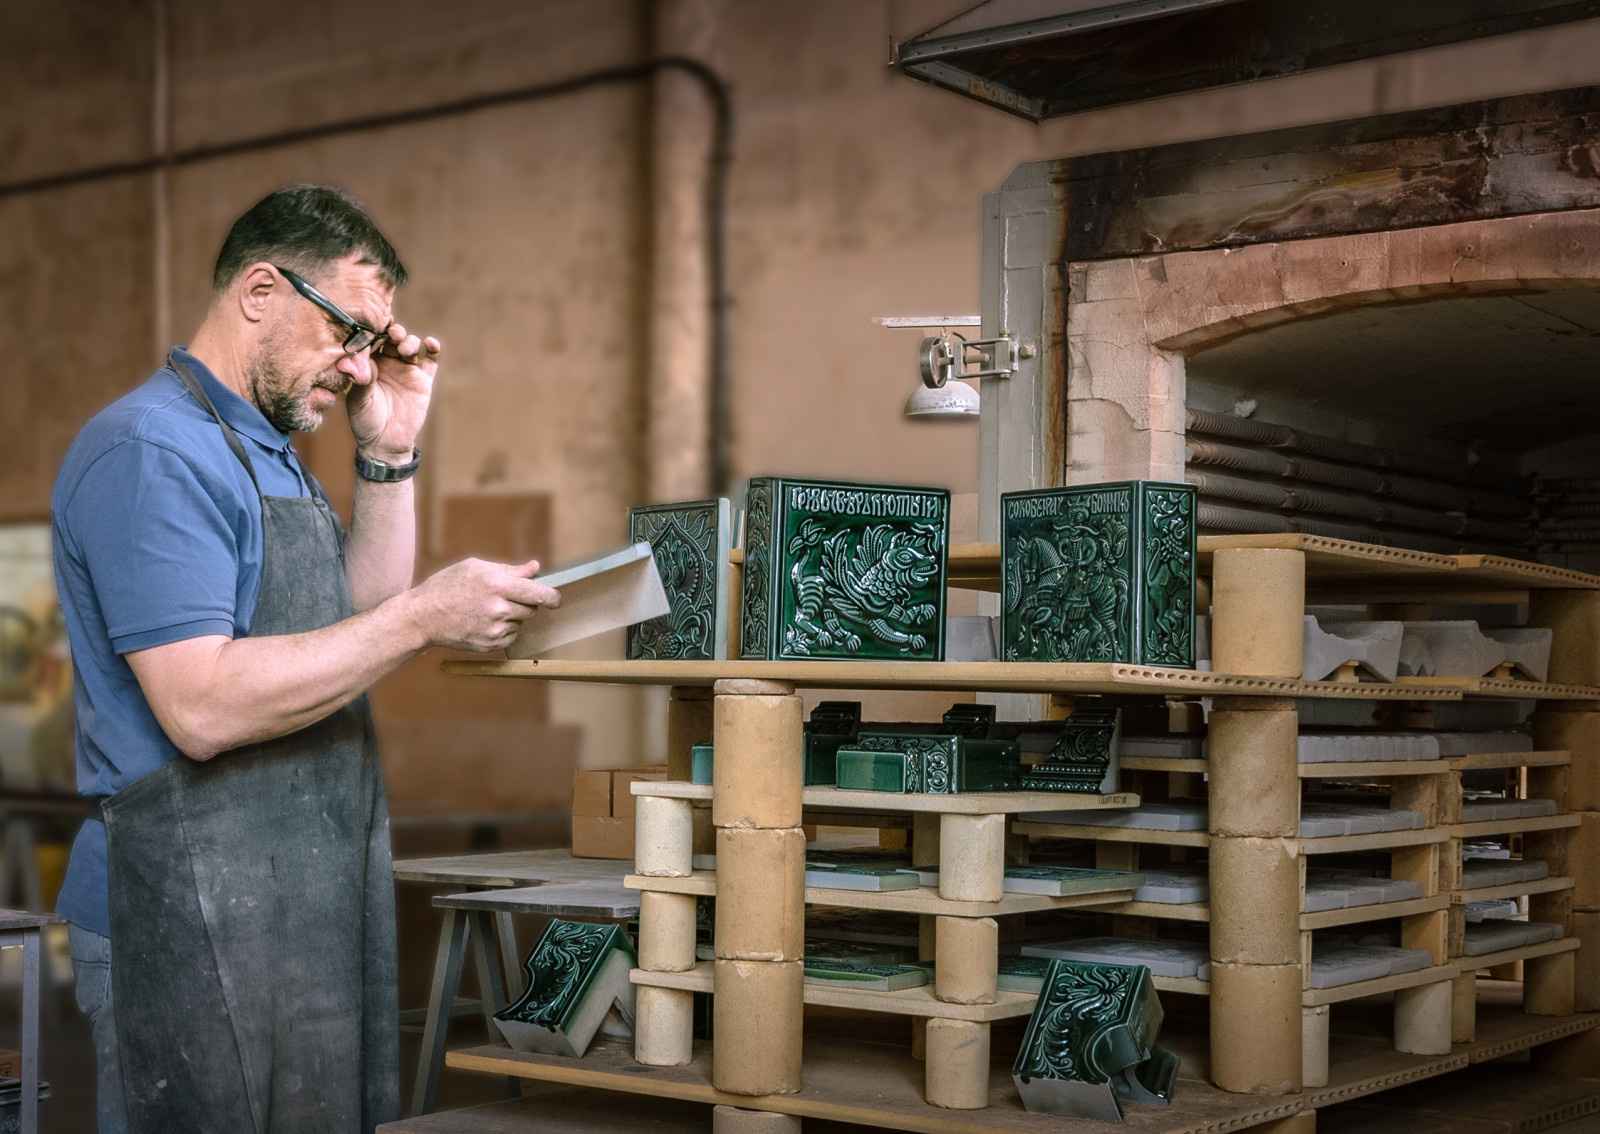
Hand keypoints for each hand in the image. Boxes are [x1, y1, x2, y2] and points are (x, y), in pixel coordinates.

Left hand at [347, 323, 439, 462]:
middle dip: (394, 332)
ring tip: (406, 349)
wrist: (386, 443)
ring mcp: (407, 370)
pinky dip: (434, 349)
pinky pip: (431, 360)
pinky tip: (431, 343)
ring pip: (411, 345)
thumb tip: (350, 361)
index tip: (374, 324)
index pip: (372, 339)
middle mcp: (388, 362)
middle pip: (393, 337)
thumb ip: (360, 380)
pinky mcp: (424, 380)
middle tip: (392, 334)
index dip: (374, 329)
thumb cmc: (365, 421)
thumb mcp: (358, 400)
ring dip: (410, 341)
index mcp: (369, 363)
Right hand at [404, 558, 561, 651]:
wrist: (422, 616)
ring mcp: (494, 629)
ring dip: (513, 616)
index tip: (557, 599)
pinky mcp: (489, 645)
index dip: (553, 597)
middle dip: (526, 604)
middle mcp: (498, 608)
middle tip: (506, 598)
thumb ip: (510, 569)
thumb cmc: (447, 586)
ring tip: (487, 609)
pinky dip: (504, 630)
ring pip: (520, 623)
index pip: (538, 593)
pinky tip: (483, 621)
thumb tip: (535, 567)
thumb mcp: (476, 568)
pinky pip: (510, 637)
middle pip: (532, 609)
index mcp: (497, 585)